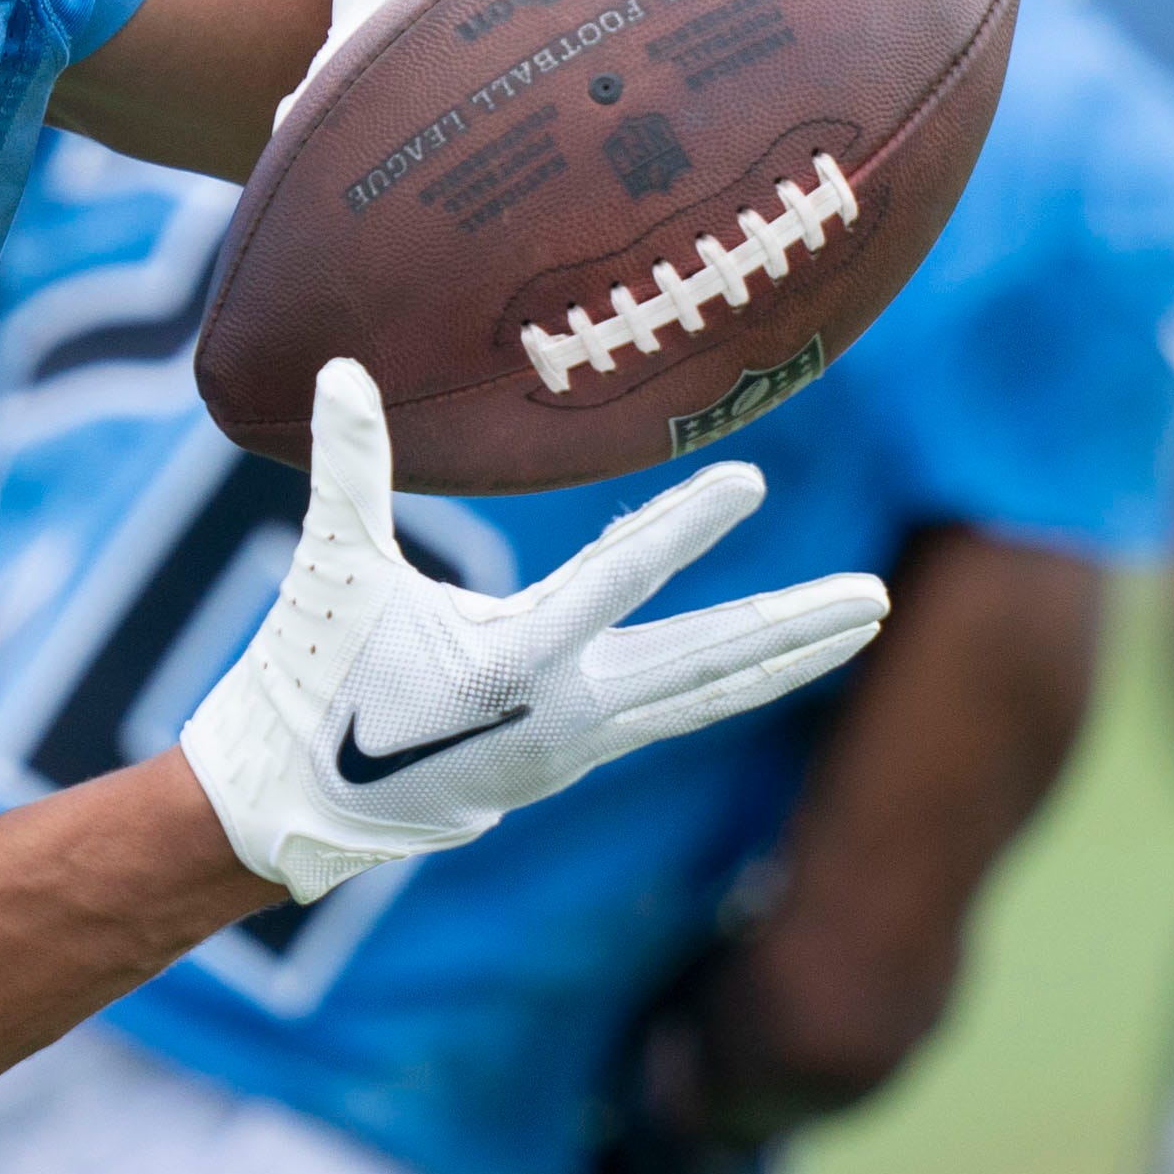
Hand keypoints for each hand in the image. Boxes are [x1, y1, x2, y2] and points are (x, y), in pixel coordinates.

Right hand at [179, 359, 886, 900]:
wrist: (294, 806)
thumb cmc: (311, 678)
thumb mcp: (330, 569)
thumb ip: (347, 469)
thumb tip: (341, 367)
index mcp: (509, 661)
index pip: (615, 577)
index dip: (683, 526)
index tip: (751, 481)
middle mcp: (564, 710)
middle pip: (705, 661)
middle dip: (795, 627)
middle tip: (879, 597)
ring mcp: (578, 743)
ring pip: (706, 693)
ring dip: (787, 655)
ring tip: (866, 621)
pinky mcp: (576, 757)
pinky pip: (676, 710)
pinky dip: (732, 680)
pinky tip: (777, 655)